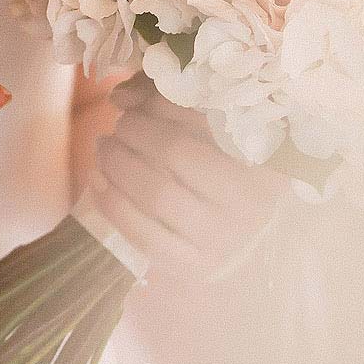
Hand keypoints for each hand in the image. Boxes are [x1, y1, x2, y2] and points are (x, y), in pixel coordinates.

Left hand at [88, 78, 289, 279]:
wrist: (234, 229)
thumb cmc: (219, 164)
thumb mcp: (206, 125)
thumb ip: (166, 99)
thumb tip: (120, 97)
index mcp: (266, 154)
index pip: (204, 116)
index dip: (162, 103)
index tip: (139, 101)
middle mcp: (253, 199)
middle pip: (175, 151)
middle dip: (134, 131)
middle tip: (119, 125)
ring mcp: (227, 238)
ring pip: (157, 194)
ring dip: (117, 164)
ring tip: (104, 147)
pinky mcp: (199, 266)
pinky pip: (146, 237)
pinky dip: (113, 205)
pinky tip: (98, 181)